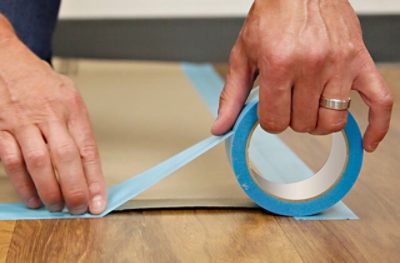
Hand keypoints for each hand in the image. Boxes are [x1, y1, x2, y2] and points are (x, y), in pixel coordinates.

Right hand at [0, 18, 106, 213]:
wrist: (6, 59)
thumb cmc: (40, 81)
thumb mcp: (69, 96)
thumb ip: (77, 128)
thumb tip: (89, 166)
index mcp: (72, 107)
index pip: (88, 149)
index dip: (94, 179)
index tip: (99, 200)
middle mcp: (49, 114)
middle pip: (66, 158)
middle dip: (74, 189)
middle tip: (79, 208)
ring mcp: (22, 122)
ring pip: (38, 163)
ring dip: (49, 190)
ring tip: (57, 206)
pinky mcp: (0, 128)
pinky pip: (11, 161)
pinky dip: (22, 183)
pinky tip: (31, 196)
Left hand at [212, 0, 392, 151]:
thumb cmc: (273, 16)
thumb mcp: (243, 54)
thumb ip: (232, 95)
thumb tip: (221, 127)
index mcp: (280, 64)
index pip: (275, 121)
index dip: (268, 122)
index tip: (269, 112)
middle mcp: (312, 65)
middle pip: (302, 124)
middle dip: (290, 118)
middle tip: (287, 102)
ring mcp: (340, 64)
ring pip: (332, 121)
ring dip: (318, 122)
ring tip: (310, 108)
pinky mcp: (361, 61)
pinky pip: (380, 101)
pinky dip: (376, 127)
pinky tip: (366, 141)